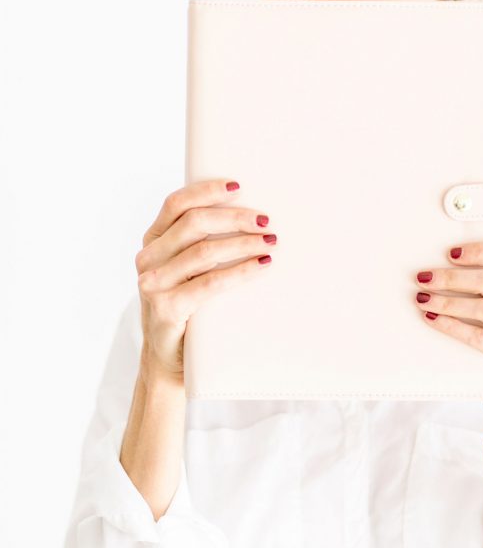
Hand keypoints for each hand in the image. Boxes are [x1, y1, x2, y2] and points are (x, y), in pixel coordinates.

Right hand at [135, 177, 276, 380]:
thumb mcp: (184, 272)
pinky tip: (261, 266)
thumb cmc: (186, 310)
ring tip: (270, 242)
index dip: (206, 191)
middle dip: (234, 218)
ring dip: (243, 243)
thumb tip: (247, 217)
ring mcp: (153, 284)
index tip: (238, 185)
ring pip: (204, 251)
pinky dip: (241, 271)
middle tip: (266, 221)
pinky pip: (210, 282)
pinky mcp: (167, 309)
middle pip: (193, 223)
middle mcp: (147, 259)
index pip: (175, 205)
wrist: (168, 362)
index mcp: (152, 242)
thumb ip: (198, 245)